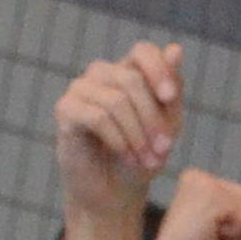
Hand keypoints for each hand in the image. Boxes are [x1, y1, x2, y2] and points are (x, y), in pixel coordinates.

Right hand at [57, 42, 181, 222]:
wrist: (115, 191)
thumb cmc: (143, 155)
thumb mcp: (167, 125)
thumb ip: (171, 90)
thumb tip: (175, 48)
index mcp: (128, 71)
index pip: (143, 51)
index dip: (158, 70)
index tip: (170, 98)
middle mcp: (101, 73)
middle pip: (132, 80)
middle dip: (152, 118)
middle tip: (164, 150)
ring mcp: (80, 89)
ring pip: (116, 101)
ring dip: (137, 135)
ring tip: (146, 160)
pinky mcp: (65, 110)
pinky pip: (97, 117)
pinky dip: (118, 139)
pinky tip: (125, 156)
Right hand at [159, 169, 240, 239]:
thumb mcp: (232, 231)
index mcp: (199, 181)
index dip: (236, 222)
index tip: (209, 233)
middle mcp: (199, 176)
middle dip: (239, 224)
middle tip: (210, 237)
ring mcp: (205, 182)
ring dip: (238, 229)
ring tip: (210, 237)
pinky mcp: (211, 195)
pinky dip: (236, 233)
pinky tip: (211, 236)